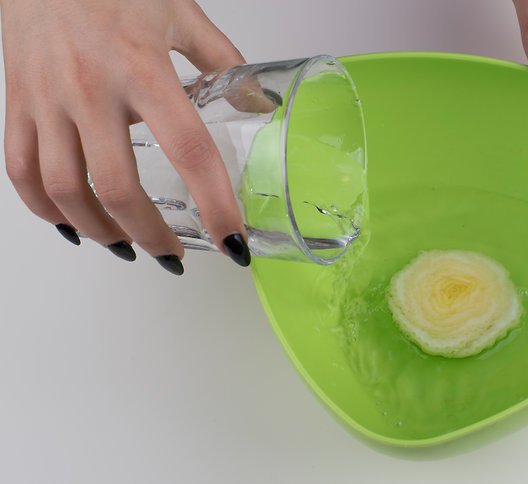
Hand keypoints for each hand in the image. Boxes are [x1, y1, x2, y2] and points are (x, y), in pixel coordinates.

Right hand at [1, 0, 251, 274]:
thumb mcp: (180, 12)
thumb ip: (222, 60)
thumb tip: (260, 101)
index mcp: (143, 68)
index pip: (189, 151)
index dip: (215, 204)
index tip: (233, 241)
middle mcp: (91, 89)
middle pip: (118, 187)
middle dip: (151, 235)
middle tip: (173, 256)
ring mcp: (47, 99)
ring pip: (65, 189)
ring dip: (100, 231)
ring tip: (128, 247)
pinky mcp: (16, 102)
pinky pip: (21, 170)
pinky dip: (45, 208)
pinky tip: (73, 223)